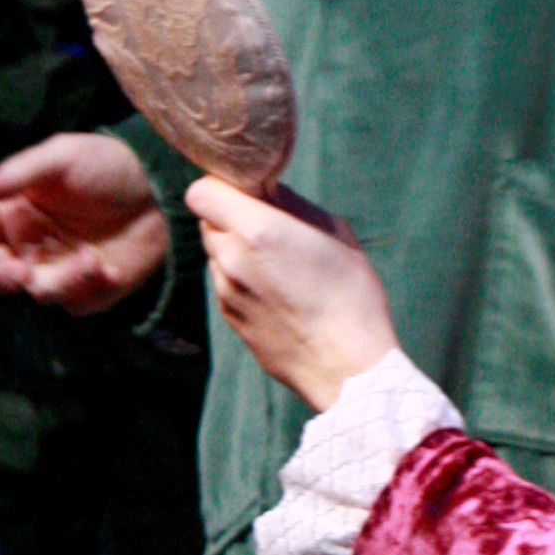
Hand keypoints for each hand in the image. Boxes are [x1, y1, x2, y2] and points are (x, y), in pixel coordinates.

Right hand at [0, 133, 168, 313]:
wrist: (162, 187)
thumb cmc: (108, 164)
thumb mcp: (62, 157)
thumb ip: (19, 173)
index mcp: (10, 209)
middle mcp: (26, 242)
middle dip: (3, 276)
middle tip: (20, 271)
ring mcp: (56, 268)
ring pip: (36, 291)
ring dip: (56, 281)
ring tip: (89, 260)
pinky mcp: (87, 288)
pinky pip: (74, 303)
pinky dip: (88, 289)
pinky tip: (109, 269)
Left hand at [188, 178, 398, 412]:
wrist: (348, 369)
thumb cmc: (352, 297)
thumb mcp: (336, 234)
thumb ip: (294, 207)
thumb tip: (270, 192)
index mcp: (257, 231)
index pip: (202, 191)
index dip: (222, 186)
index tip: (250, 192)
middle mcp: (231, 260)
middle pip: (207, 221)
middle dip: (231, 215)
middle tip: (268, 224)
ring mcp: (226, 294)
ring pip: (215, 254)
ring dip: (235, 249)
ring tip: (276, 264)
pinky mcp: (230, 320)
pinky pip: (225, 285)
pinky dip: (241, 279)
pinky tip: (277, 294)